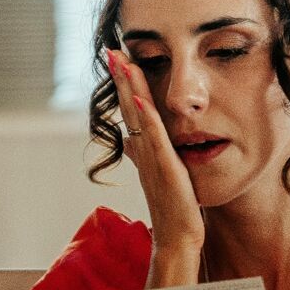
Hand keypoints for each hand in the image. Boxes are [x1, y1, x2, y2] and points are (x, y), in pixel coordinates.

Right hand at [106, 49, 203, 278]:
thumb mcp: (158, 175)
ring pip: (137, 117)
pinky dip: (146, 117)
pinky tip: (139, 97)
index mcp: (144, 150)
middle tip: (112, 49)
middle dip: (120, 78)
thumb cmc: (172, 210)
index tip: (119, 58)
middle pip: (128, 108)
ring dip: (128, 88)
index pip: (131, 111)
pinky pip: (154, 139)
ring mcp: (152, 160)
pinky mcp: (165, 169)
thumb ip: (145, 155)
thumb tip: (130, 139)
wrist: (176, 240)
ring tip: (122, 61)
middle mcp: (143, 152)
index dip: (123, 85)